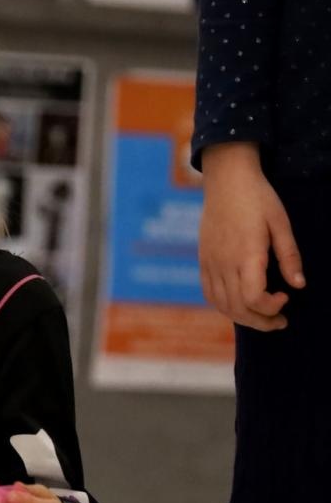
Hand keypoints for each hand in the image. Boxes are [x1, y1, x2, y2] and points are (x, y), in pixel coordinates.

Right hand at [200, 142, 305, 330]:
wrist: (226, 180)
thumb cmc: (258, 198)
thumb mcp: (281, 223)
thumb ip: (289, 256)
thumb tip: (299, 285)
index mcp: (245, 254)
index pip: (252, 298)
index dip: (270, 308)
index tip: (286, 297)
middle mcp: (223, 262)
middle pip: (237, 308)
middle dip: (261, 321)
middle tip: (281, 322)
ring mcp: (210, 262)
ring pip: (221, 304)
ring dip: (243, 318)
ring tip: (262, 317)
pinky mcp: (203, 260)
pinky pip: (209, 293)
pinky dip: (224, 306)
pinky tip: (239, 304)